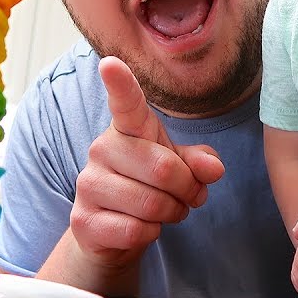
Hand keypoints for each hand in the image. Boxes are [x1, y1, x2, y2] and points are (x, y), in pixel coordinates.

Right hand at [68, 56, 224, 271]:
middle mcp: (102, 149)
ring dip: (172, 214)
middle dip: (188, 190)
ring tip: (166, 211)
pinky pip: (136, 230)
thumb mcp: (179, 168)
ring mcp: (88, 184)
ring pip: (152, 204)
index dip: (120, 83)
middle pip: (164, 169)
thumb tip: (214, 169)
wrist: (109, 233)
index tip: (110, 63)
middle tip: (187, 197)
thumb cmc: (147, 187)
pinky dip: (151, 234)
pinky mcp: (83, 220)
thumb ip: (198, 162)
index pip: (125, 102)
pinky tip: (141, 228)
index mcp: (127, 128)